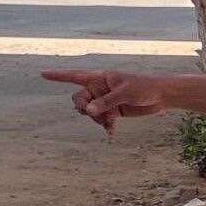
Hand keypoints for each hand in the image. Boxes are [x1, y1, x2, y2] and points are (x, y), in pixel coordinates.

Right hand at [41, 68, 165, 134]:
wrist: (162, 96)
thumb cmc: (145, 87)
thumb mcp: (125, 93)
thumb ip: (106, 101)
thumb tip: (87, 111)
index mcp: (100, 78)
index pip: (75, 76)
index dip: (58, 76)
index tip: (43, 74)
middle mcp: (99, 88)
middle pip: (79, 99)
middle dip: (85, 108)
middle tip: (94, 113)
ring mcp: (105, 100)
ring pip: (89, 112)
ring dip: (97, 119)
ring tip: (112, 121)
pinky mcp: (112, 111)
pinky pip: (100, 120)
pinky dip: (105, 125)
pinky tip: (112, 131)